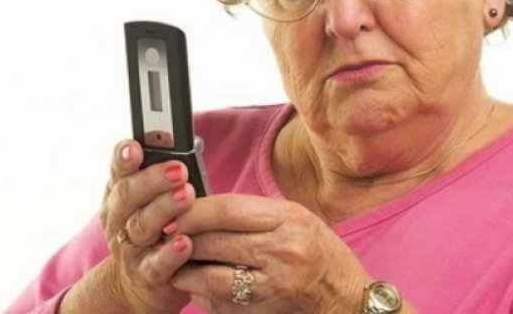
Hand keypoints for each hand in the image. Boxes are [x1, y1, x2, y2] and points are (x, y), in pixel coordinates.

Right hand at [100, 139, 196, 313]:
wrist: (141, 283)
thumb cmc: (157, 228)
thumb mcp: (152, 201)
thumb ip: (163, 176)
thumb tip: (189, 148)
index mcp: (120, 197)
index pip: (118, 172)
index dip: (123, 159)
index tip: (135, 147)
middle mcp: (120, 221)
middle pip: (128, 196)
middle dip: (153, 180)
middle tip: (178, 169)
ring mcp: (131, 249)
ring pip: (141, 226)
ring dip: (164, 208)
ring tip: (186, 194)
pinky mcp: (148, 275)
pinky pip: (157, 264)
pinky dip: (170, 253)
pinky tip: (184, 242)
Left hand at [170, 195, 369, 312]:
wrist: (347, 300)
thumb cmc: (322, 255)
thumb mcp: (298, 220)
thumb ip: (255, 214)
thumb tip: (205, 209)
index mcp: (290, 220)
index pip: (227, 209)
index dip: (193, 210)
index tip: (175, 210)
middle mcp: (282, 251)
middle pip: (214, 241)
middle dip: (182, 238)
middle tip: (165, 235)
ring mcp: (273, 285)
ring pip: (210, 276)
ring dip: (184, 269)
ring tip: (173, 262)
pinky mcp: (263, 311)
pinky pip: (219, 302)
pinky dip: (200, 293)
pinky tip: (195, 285)